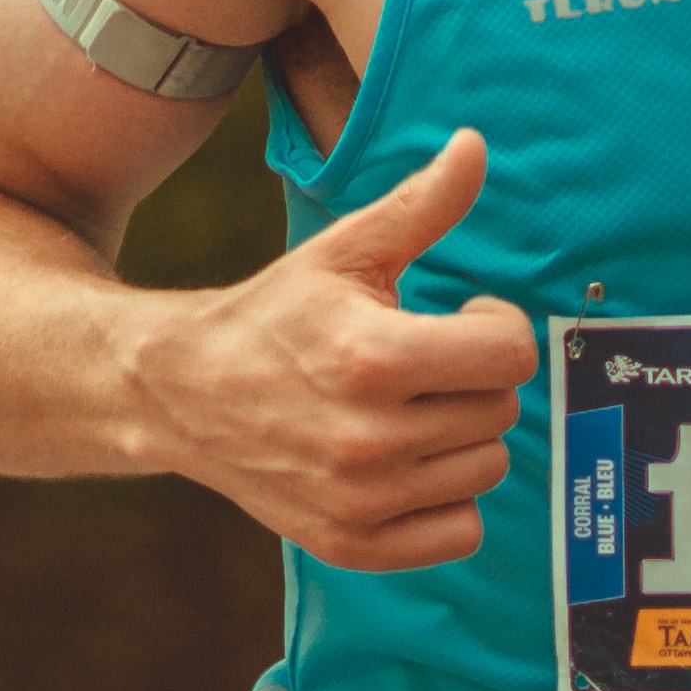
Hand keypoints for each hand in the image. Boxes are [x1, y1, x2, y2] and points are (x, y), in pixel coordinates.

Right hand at [139, 126, 532, 570]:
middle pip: (500, 410)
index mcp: (373, 356)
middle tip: (422, 364)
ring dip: (461, 437)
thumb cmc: (275, 315)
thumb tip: (475, 145)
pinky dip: (446, 500)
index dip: (495, 326)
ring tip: (408, 410)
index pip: (509, 353)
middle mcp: (369, 437)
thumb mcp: (343, 252)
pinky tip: (406, 462)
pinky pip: (461, 531)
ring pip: (487, 468)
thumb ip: (421, 206)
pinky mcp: (352, 544)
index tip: (463, 316)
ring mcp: (361, 499)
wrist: (181, 394)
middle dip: (471, 378)